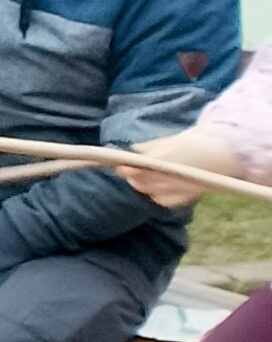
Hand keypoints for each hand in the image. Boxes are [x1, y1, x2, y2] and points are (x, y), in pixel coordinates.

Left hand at [120, 126, 244, 208]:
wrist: (224, 154)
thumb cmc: (194, 144)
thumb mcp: (170, 141)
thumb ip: (149, 148)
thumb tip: (130, 150)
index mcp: (165, 160)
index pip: (137, 169)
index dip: (125, 169)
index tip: (118, 165)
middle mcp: (170, 178)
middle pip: (140, 183)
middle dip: (132, 177)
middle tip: (127, 170)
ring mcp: (178, 190)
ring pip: (149, 193)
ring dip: (143, 186)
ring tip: (143, 178)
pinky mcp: (185, 199)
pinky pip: (163, 201)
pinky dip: (158, 195)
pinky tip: (159, 188)